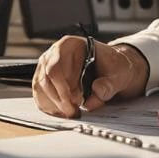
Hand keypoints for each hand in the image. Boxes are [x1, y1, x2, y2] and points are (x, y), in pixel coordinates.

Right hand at [32, 36, 149, 117]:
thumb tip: (97, 91)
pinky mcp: (46, 82)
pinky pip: (40, 96)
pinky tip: (64, 112)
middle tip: (74, 111)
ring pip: (40, 89)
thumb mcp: (118, 73)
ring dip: (54, 105)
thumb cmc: (112, 67)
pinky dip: (50, 107)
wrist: (111, 71)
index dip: (63, 86)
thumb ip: (109, 83)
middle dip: (59, 99)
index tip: (76, 100)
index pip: (56, 66)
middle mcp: (54, 54)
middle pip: (45, 79)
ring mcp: (47, 67)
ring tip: (72, 112)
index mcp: (70, 44)